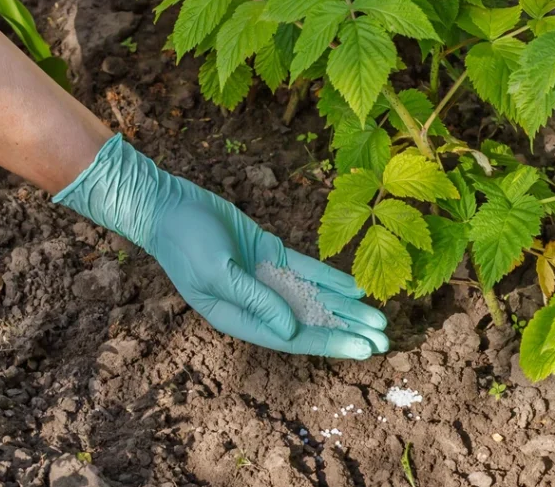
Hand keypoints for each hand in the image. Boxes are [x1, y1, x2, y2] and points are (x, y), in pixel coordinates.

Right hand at [54, 135, 388, 358]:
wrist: (168, 205)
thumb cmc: (186, 243)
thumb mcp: (219, 273)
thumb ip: (256, 300)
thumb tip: (291, 332)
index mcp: (238, 318)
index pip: (292, 337)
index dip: (330, 343)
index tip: (364, 349)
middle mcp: (255, 303)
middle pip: (310, 321)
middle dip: (347, 330)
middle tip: (385, 340)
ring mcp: (263, 278)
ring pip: (313, 298)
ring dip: (345, 309)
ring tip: (380, 319)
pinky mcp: (268, 253)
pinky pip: (306, 270)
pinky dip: (330, 279)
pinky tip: (356, 289)